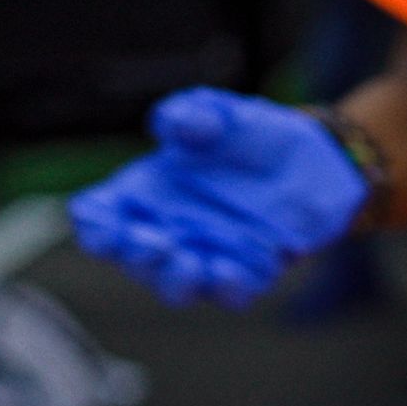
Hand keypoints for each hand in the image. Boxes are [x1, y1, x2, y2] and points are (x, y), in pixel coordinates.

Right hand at [69, 88, 371, 308]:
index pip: (100, 219)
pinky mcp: (248, 274)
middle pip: (134, 259)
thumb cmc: (248, 134)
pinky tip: (226, 269)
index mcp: (143, 196)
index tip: (102, 222)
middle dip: (137, 254)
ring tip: (187, 261)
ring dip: (176, 279)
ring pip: (176, 287)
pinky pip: (230, 294)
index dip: (94, 226)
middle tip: (152, 240)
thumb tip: (175, 126)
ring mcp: (205, 258)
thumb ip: (193, 113)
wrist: (312, 158)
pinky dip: (226, 287)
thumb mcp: (220, 111)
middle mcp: (167, 234)